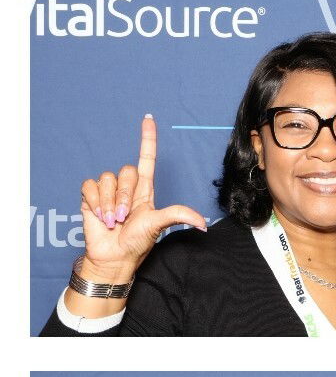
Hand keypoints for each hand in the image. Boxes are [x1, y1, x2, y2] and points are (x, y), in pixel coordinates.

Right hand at [78, 115, 206, 284]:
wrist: (113, 258)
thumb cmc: (136, 243)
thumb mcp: (158, 226)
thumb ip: (178, 216)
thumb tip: (203, 223)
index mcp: (144, 190)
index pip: (146, 158)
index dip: (147, 139)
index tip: (148, 119)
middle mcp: (126, 188)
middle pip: (125, 172)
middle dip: (124, 197)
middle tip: (124, 218)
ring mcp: (108, 192)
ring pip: (107, 179)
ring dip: (108, 204)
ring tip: (112, 221)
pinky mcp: (91, 196)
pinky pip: (90, 185)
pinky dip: (94, 203)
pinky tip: (99, 216)